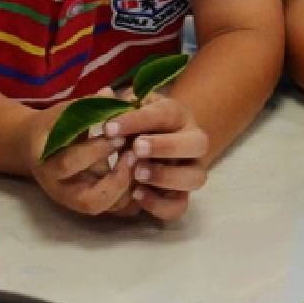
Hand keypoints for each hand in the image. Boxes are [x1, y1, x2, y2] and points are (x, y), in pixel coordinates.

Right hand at [23, 100, 136, 216]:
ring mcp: (77, 201)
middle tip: (134, 155)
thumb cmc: (53, 126)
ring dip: (129, 188)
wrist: (38, 148)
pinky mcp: (94, 203)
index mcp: (48, 165)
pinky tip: (144, 171)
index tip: (118, 135)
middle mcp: (61, 191)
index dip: (96, 150)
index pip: (70, 164)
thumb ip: (84, 105)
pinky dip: (135, 195)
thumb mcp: (62, 113)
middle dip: (117, 180)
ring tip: (142, 161)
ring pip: (108, 209)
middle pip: (90, 202)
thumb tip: (109, 93)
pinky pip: (117, 210)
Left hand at [104, 95, 209, 222]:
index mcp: (179, 116)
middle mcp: (192, 142)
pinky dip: (160, 204)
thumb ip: (119, 106)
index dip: (137, 120)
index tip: (110, 128)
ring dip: (166, 176)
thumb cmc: (138, 124)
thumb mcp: (130, 109)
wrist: (154, 145)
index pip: (165, 114)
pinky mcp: (180, 196)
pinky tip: (137, 194)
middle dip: (165, 146)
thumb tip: (105, 96)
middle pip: (198, 143)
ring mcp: (190, 171)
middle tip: (136, 148)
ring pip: (196, 177)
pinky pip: (179, 206)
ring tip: (137, 173)